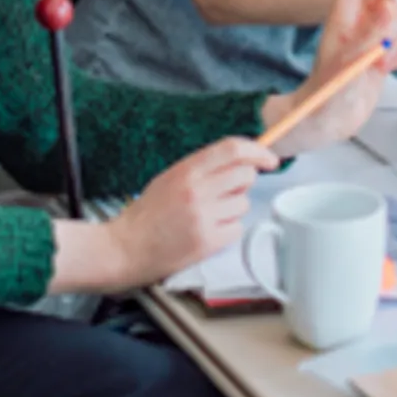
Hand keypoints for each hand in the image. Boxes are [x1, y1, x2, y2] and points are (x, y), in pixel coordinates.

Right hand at [104, 136, 278, 287]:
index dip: (257, 150)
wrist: (126, 247)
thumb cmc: (148, 213)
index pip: (232, 149)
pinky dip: (228, 229)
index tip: (269, 157)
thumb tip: (237, 161)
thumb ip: (202, 168)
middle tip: (230, 190)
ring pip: (244, 203)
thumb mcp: (170, 177)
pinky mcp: (208, 241)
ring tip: (211, 214)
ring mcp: (204, 217)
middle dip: (246, 181)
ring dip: (234, 207)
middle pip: (245, 175)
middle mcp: (198, 190)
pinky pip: (237, 228)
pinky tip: (209, 231)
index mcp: (187, 169)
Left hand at [263, 0, 396, 157]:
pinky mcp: (384, 53)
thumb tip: (388, 6)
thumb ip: (370, 35)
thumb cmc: (327, 96)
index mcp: (342, 15)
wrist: (328, 122)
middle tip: (387, 44)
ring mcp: (372, 36)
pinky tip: (387, 69)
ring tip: (381, 62)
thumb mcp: (348, 64)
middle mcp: (358, 21)